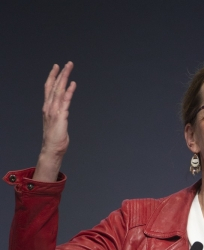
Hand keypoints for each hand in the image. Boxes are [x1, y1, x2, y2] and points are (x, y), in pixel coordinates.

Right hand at [33, 62, 75, 181]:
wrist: (52, 149)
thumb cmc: (55, 139)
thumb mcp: (57, 123)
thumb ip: (59, 115)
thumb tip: (64, 111)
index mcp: (47, 108)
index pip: (49, 88)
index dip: (52, 77)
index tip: (57, 68)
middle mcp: (49, 107)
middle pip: (54, 86)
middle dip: (60, 73)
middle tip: (67, 63)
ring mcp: (54, 111)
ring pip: (59, 90)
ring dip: (65, 78)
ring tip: (70, 68)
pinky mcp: (60, 116)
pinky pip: (65, 101)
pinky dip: (69, 91)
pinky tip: (73, 84)